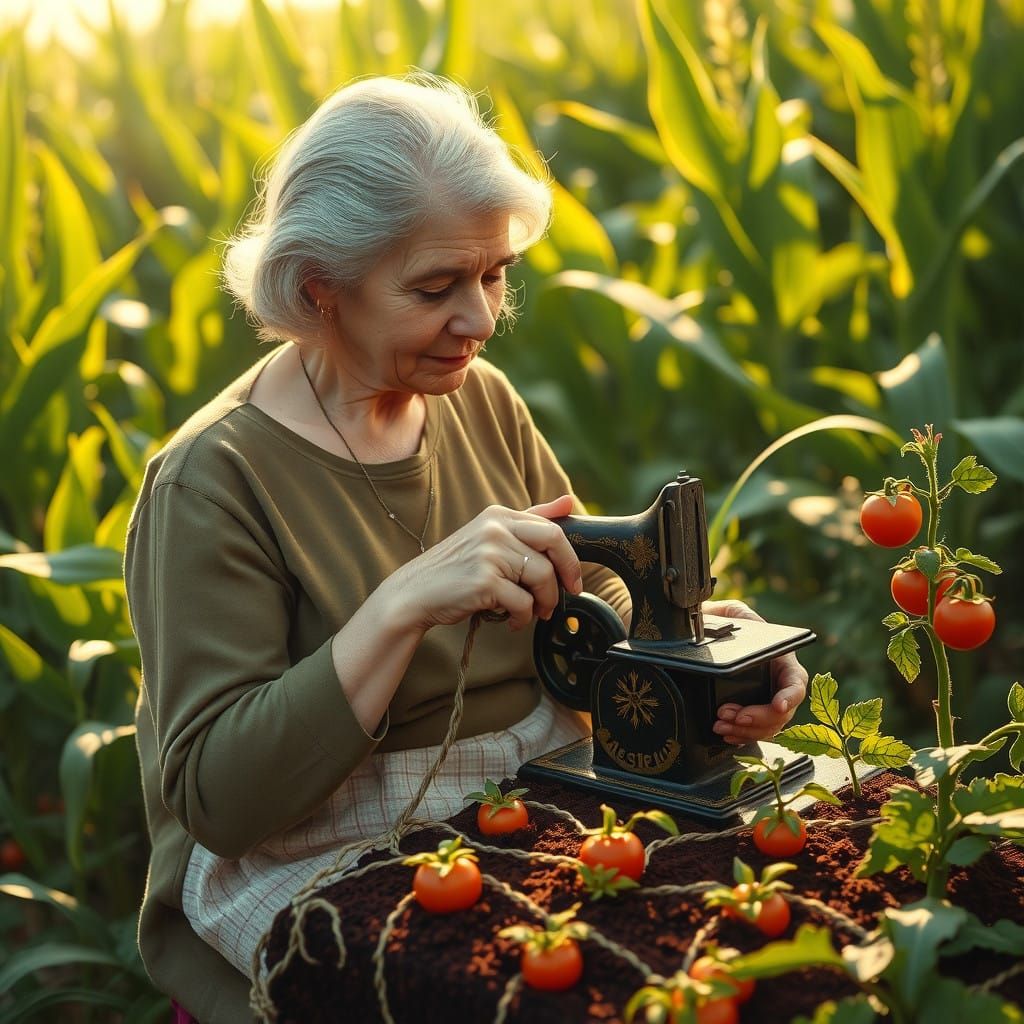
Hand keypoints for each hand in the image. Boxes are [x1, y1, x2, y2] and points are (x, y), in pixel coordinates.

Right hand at [391, 494, 583, 632]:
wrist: (415, 593)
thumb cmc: (455, 569)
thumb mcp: (490, 537)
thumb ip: (529, 520)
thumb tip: (568, 501)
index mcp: (499, 515)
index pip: (551, 528)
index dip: (569, 557)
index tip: (571, 578)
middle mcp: (495, 528)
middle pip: (554, 545)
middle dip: (567, 573)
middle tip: (566, 595)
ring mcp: (489, 553)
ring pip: (542, 577)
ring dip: (543, 603)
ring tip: (532, 613)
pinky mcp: (485, 580)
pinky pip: (523, 602)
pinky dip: (522, 617)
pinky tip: (511, 620)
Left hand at [704, 599, 808, 745]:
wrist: (710, 634)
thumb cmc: (728, 623)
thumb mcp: (734, 614)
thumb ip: (736, 616)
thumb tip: (725, 627)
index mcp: (782, 660)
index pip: (795, 682)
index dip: (789, 696)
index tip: (777, 705)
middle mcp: (779, 683)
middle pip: (781, 712)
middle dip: (758, 718)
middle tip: (732, 716)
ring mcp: (767, 700)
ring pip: (768, 726)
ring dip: (746, 730)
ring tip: (722, 725)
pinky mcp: (753, 712)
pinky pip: (755, 732)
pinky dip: (742, 736)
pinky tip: (728, 734)